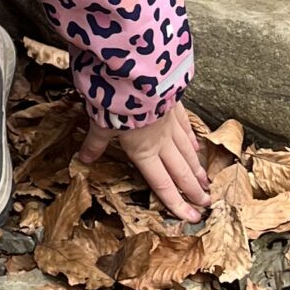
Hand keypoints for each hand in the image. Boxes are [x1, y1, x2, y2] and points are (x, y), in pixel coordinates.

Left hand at [79, 102, 210, 223]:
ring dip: (197, 169)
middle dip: (193, 190)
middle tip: (206, 204)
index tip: (191, 217)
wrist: (138, 73)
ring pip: (188, 152)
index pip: (162, 184)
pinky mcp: (175, 106)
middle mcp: (162, 142)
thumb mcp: (100, 124)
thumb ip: (95, 143)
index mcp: (144, 152)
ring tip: (206, 183)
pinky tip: (197, 147)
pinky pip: (186, 128)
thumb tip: (82, 160)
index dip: (177, 203)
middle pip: (181, 171)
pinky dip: (192, 140)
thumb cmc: (119, 102)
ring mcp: (171, 124)